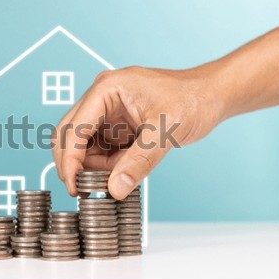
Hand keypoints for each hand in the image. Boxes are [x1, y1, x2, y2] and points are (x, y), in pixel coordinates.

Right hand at [51, 66, 221, 198]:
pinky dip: (104, 164)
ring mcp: (105, 111)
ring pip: (81, 145)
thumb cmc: (192, 99)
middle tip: (83, 190)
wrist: (210, 95)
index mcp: (106, 89)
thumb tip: (115, 188)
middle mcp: (100, 97)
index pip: (73, 128)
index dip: (69, 160)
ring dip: (91, 166)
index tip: (73, 186)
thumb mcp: (165, 132)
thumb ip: (139, 161)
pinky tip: (121, 169)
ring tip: (114, 177)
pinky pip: (98, 149)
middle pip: (68, 134)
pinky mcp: (113, 124)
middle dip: (73, 164)